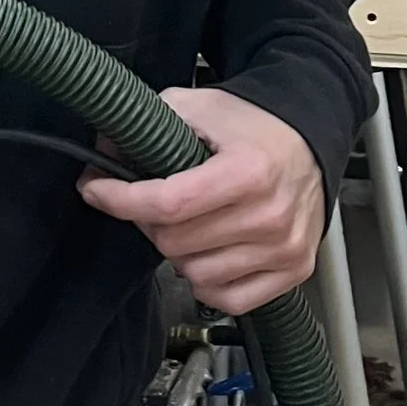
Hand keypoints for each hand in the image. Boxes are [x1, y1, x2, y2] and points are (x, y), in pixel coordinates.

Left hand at [79, 86, 325, 314]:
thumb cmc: (256, 126)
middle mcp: (270, 214)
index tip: (96, 188)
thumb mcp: (201, 106)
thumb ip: (151, 123)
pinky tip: (210, 253)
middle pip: (175, 242)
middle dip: (151, 222)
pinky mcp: (293, 269)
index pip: (167, 203)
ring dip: (181, 253)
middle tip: (158, 203)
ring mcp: (284, 247)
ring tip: (191, 225)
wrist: (310, 140)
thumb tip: (101, 151)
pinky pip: (229, 299)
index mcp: (249, 171)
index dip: (119, 198)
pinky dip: (209, 282)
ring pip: (196, 275)